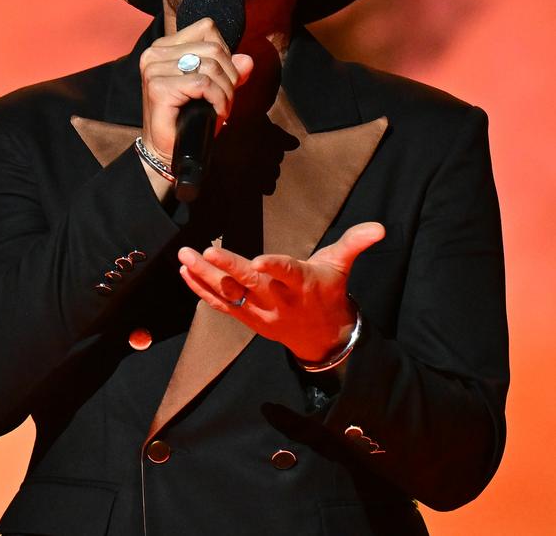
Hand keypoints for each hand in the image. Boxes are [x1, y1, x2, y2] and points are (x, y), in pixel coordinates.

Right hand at [139, 18, 252, 167]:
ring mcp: (154, 69)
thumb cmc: (190, 120)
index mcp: (166, 46)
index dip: (225, 53)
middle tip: (227, 99)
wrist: (168, 151)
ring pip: (210, 66)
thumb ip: (231, 72)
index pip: (207, 29)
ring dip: (226, 90)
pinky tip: (218, 112)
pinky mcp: (158, 88)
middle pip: (213, 48)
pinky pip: (204, 83)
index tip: (224, 79)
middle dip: (230, 75)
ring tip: (223, 107)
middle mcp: (155, 53)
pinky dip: (219, 99)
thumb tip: (247, 60)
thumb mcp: (215, 90)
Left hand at [178, 222, 384, 361]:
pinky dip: (201, 290)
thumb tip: (380, 227)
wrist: (323, 338)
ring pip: (230, 296)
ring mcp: (260, 313)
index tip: (258, 260)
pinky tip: (185, 273)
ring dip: (205, 277)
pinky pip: (221, 306)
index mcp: (302, 283)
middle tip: (204, 250)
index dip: (274, 267)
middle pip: (250, 284)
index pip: (288, 273)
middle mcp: (279, 300)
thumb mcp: (342, 265)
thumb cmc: (329, 292)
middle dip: (226, 268)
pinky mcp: (247, 319)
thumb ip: (355, 242)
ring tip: (184, 258)